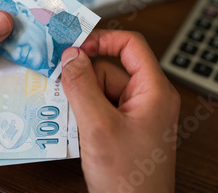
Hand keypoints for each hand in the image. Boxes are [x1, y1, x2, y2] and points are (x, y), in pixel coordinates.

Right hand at [61, 30, 180, 192]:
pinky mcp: (125, 129)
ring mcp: (137, 115)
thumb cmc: (130, 180)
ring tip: (73, 123)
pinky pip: (101, 109)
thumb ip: (82, 87)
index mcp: (154, 90)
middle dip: (84, 81)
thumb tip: (71, 56)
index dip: (103, 39)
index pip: (131, 45)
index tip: (76, 45)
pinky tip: (77, 131)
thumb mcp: (99, 128)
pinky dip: (85, 115)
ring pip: (101, 90)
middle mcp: (148, 98)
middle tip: (62, 93)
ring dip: (82, 101)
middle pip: (110, 70)